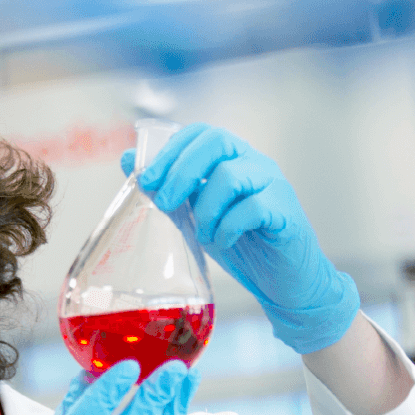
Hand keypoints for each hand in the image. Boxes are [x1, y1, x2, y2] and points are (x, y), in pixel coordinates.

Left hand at [122, 124, 358, 353]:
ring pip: (231, 176)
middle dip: (182, 171)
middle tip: (164, 203)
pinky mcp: (286, 212)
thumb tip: (128, 159)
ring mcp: (274, 185)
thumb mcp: (196, 215)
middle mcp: (255, 164)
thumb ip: (171, 187)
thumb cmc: (241, 246)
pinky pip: (252, 208)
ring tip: (202, 234)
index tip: (145, 178)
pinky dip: (227, 228)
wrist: (282, 282)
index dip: (170, 150)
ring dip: (205, 209)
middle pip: (217, 142)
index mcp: (233, 159)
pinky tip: (223, 243)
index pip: (201, 133)